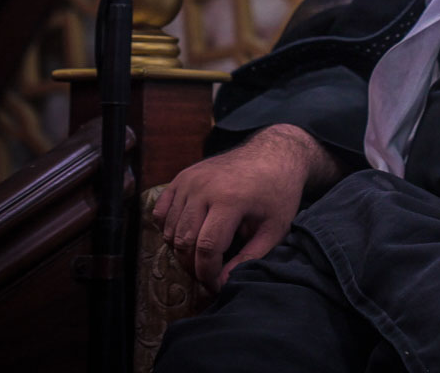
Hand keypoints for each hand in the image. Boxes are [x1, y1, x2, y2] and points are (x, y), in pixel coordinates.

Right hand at [153, 123, 342, 291]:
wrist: (274, 154)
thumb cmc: (278, 193)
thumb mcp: (275, 228)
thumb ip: (249, 258)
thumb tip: (222, 283)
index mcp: (230, 199)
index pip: (206, 249)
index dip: (208, 274)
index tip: (217, 286)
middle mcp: (204, 188)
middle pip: (184, 242)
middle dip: (194, 267)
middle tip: (209, 274)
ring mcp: (189, 180)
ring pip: (170, 230)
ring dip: (181, 251)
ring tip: (202, 257)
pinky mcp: (182, 177)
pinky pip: (160, 211)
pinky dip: (168, 229)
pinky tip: (188, 234)